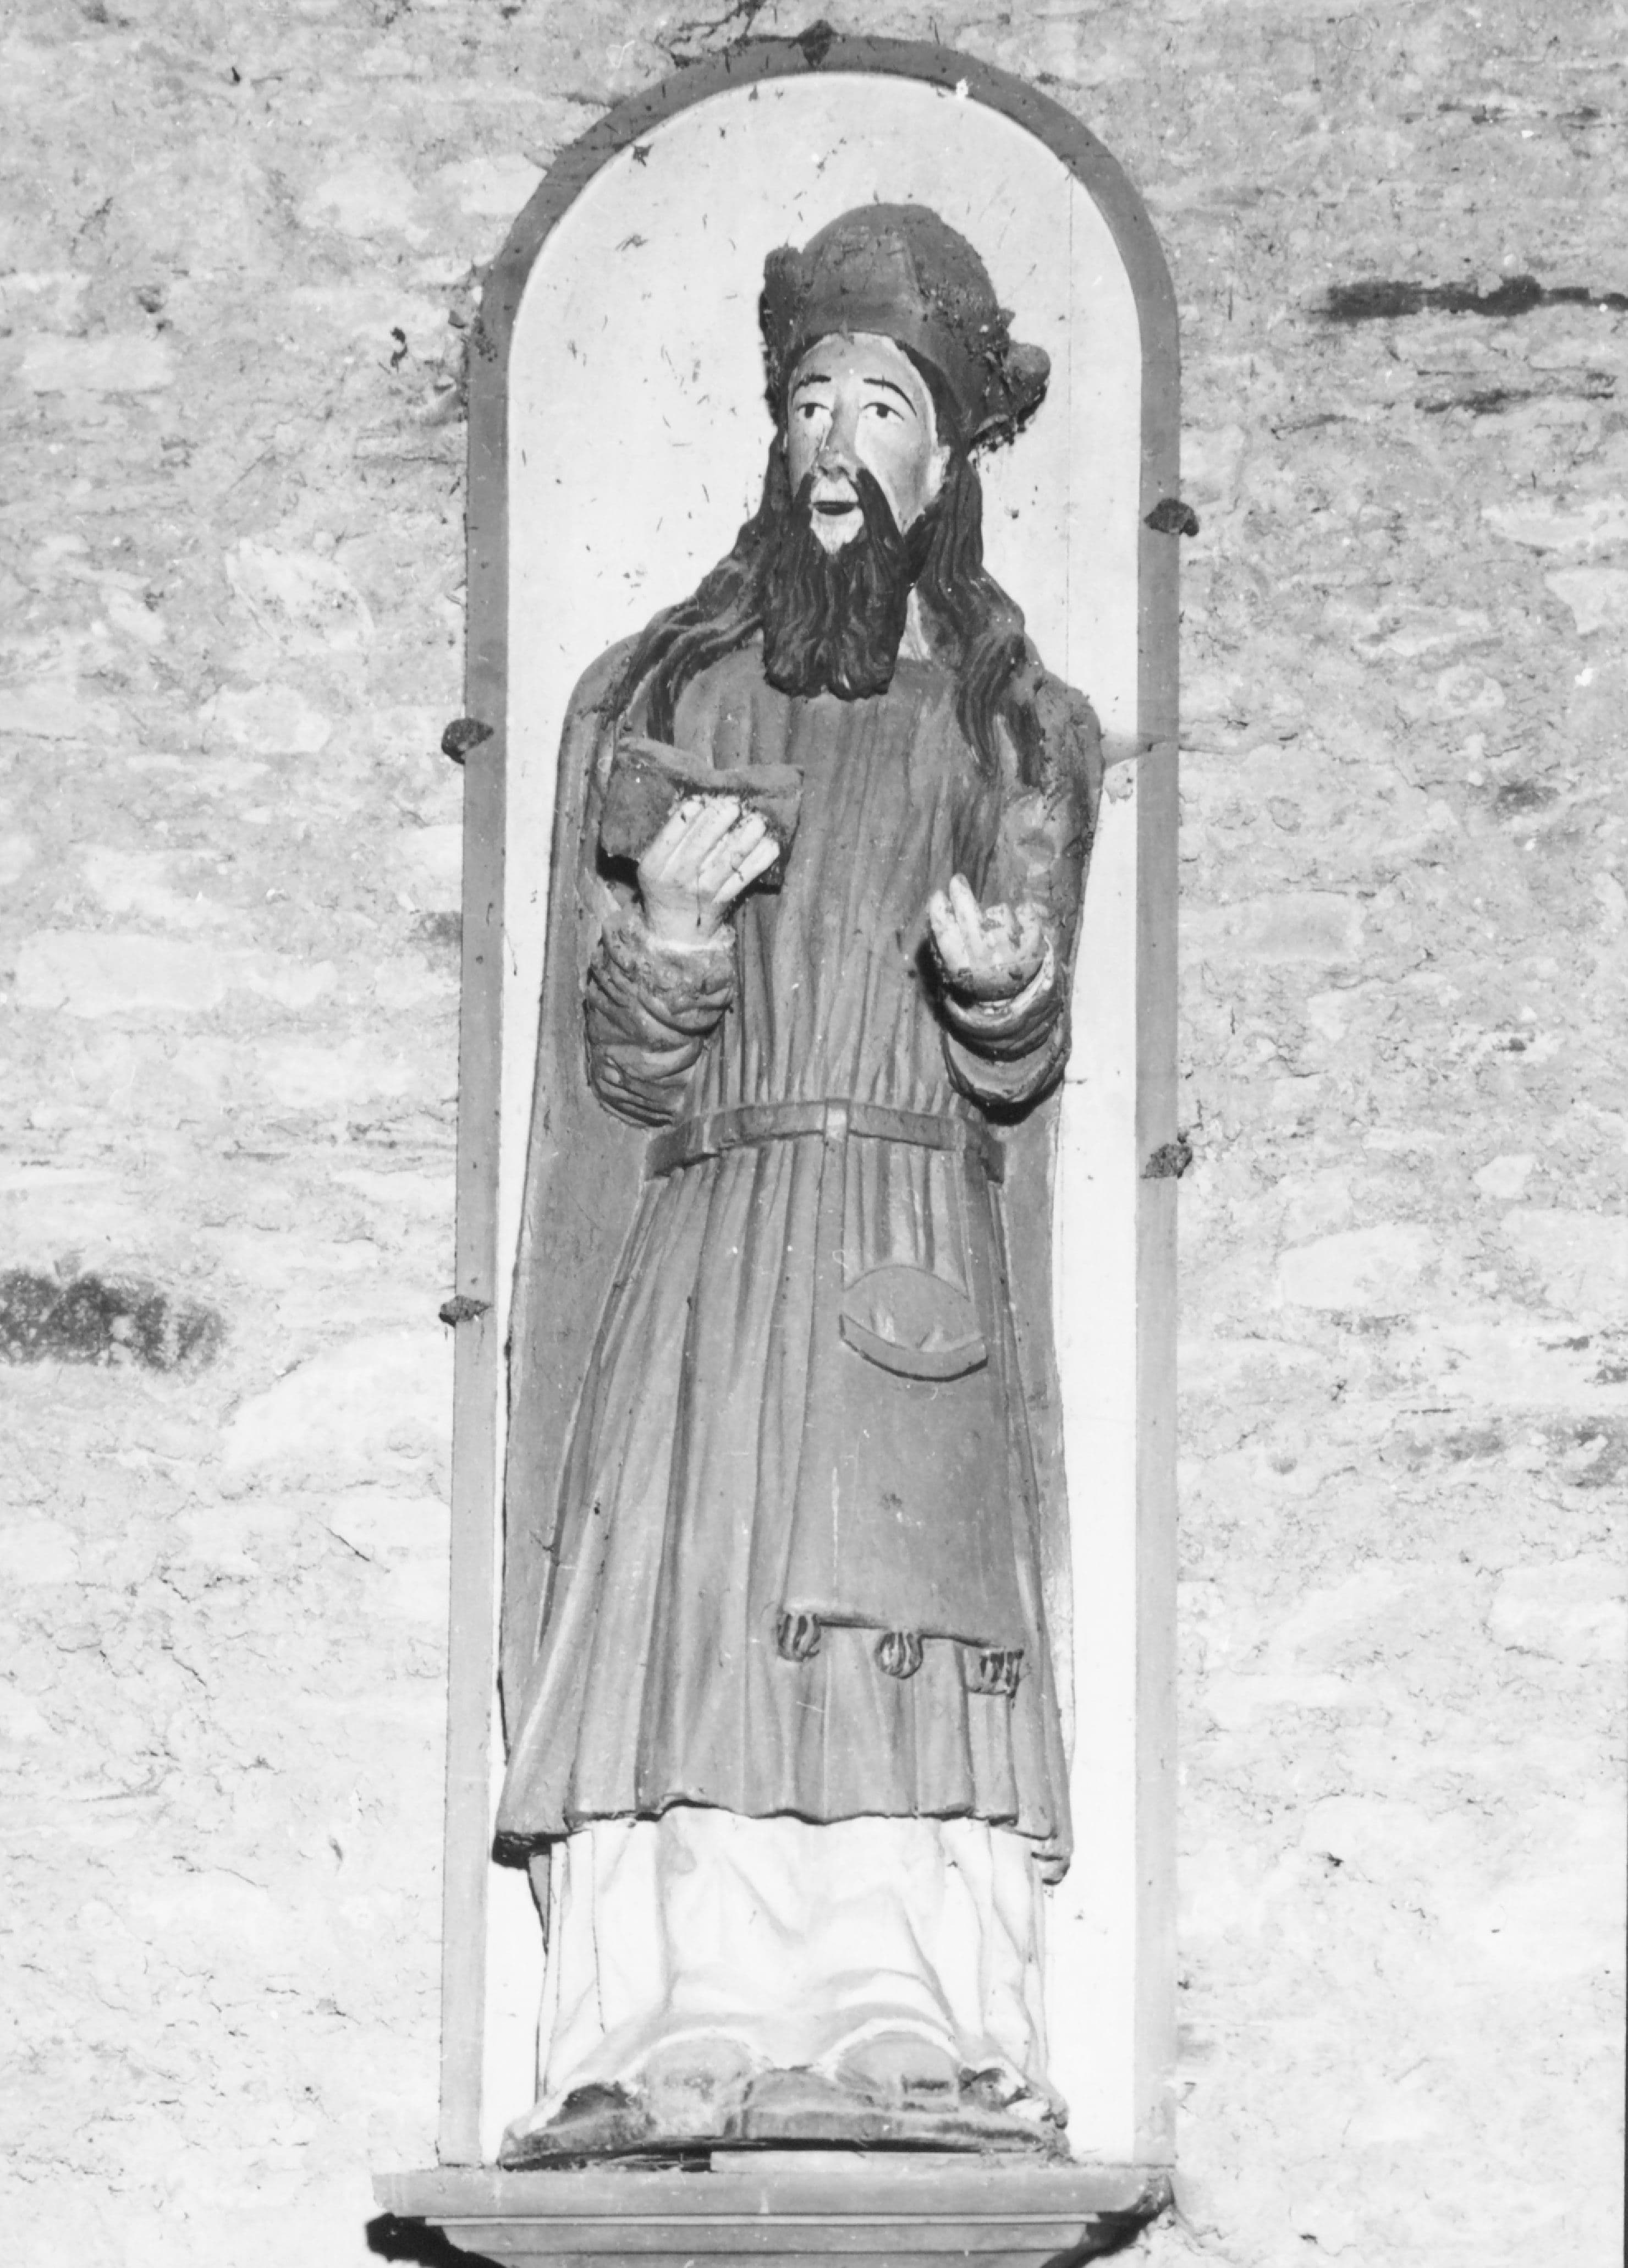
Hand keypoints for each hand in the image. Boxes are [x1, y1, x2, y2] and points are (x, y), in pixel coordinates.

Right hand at [637, 795, 778, 948]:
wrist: (673, 930)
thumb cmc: (666, 882)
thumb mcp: (657, 862)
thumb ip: (672, 837)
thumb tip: (702, 801)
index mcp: (653, 865)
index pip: (668, 838)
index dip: (684, 820)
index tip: (700, 802)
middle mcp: (674, 880)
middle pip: (697, 849)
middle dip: (716, 825)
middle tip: (733, 806)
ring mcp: (699, 892)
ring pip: (723, 865)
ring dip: (743, 843)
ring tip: (757, 824)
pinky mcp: (721, 902)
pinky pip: (741, 881)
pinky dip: (758, 863)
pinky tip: (770, 847)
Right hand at [927, 874, 1048, 1002]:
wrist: (1010, 996)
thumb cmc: (976, 974)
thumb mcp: (954, 966)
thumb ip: (944, 941)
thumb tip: (938, 907)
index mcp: (961, 966)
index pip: (945, 933)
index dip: (939, 911)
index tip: (938, 895)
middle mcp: (985, 958)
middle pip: (970, 916)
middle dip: (961, 894)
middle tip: (957, 880)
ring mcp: (1010, 952)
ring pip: (1000, 912)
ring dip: (996, 913)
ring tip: (995, 925)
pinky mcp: (1032, 947)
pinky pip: (1026, 915)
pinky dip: (1023, 912)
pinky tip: (1019, 916)